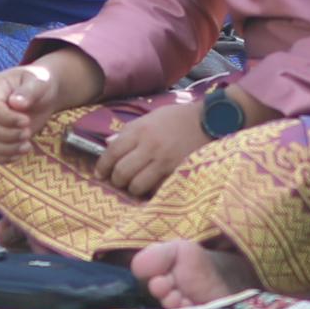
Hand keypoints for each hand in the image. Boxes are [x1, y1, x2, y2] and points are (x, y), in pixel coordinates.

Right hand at [0, 53, 97, 161]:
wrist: (42, 95)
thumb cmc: (39, 84)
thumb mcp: (39, 82)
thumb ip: (28, 91)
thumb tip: (16, 103)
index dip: (6, 118)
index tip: (26, 121)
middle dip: (7, 135)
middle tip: (28, 133)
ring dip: (6, 149)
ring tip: (27, 146)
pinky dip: (3, 157)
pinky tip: (20, 153)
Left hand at [93, 93, 209, 197]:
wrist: (209, 120)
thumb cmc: (177, 118)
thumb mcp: (151, 117)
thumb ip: (129, 131)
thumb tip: (108, 143)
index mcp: (140, 129)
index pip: (112, 151)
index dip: (102, 166)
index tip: (101, 173)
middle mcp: (149, 145)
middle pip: (121, 172)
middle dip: (116, 180)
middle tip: (119, 181)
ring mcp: (164, 161)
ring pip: (136, 185)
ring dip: (132, 188)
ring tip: (135, 185)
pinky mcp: (176, 172)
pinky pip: (156, 189)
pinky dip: (150, 191)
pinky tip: (152, 186)